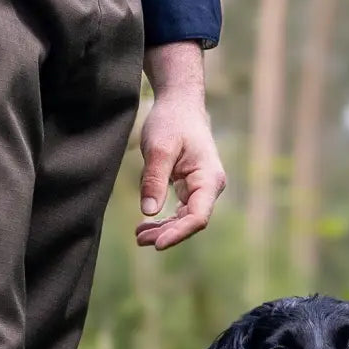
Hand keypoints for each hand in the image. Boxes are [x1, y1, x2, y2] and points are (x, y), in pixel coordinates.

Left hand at [136, 43, 225, 249]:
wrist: (179, 104)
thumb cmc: (172, 121)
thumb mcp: (159, 148)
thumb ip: (154, 180)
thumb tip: (149, 212)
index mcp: (209, 178)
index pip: (198, 216)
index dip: (178, 233)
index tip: (157, 244)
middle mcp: (209, 186)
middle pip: (191, 221)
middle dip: (167, 233)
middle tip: (140, 240)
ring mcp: (201, 187)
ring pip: (184, 218)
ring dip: (163, 229)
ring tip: (139, 236)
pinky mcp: (189, 186)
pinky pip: (179, 209)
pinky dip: (163, 219)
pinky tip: (145, 226)